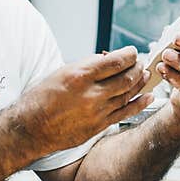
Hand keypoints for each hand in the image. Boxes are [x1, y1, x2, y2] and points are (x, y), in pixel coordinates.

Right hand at [17, 46, 153, 152]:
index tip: (132, 52)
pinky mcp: (99, 126)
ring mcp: (97, 112)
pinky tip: (148, 96)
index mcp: (80, 75)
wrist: (31, 128)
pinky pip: (125, 113)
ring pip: (128, 94)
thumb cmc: (41, 98)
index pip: (115, 61)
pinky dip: (139, 103)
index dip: (129, 55)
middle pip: (126, 78)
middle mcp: (91, 94)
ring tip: (145, 75)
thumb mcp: (61, 72)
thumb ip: (86, 67)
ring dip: (140, 83)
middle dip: (137, 68)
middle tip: (140, 63)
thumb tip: (107, 61)